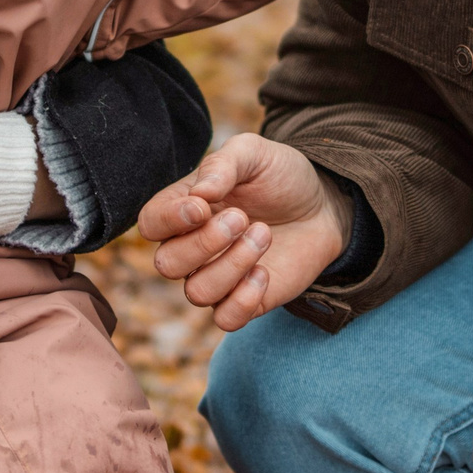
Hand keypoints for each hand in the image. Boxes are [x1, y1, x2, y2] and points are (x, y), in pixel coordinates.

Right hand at [138, 135, 352, 330]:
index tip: (203, 206)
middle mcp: (192, 247)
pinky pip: (225, 319)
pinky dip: (244, 300)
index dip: (169, 219)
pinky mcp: (246, 300)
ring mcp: (217, 276)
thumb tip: (199, 194)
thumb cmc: (279, 177)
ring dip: (233, 265)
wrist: (321, 205)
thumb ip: (223, 164)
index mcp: (183, 209)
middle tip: (242, 217)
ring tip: (263, 234)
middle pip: (167, 263)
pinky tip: (265, 272)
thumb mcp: (253, 153)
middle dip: (204, 243)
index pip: (150, 223)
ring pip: (197, 293)